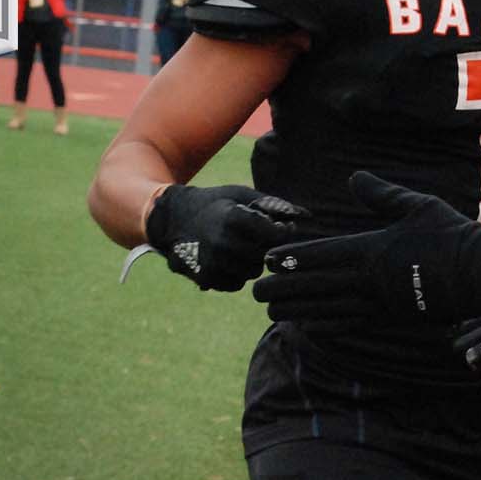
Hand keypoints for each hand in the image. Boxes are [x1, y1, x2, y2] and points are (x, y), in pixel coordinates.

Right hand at [143, 184, 308, 290]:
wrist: (172, 218)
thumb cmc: (216, 203)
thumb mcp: (242, 195)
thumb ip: (275, 206)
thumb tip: (308, 216)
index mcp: (234, 218)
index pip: (275, 235)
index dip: (283, 233)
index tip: (283, 228)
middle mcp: (223, 242)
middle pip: (265, 256)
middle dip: (266, 247)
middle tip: (256, 236)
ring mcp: (213, 262)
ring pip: (252, 272)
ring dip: (251, 261)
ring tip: (238, 245)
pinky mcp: (206, 278)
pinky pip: (236, 283)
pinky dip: (236, 273)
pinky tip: (226, 258)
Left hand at [253, 172, 480, 322]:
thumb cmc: (451, 235)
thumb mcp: (417, 205)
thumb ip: (381, 194)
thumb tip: (353, 178)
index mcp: (371, 249)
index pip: (322, 255)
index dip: (293, 258)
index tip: (268, 259)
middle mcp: (369, 280)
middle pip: (316, 286)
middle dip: (284, 288)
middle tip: (255, 291)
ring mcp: (379, 303)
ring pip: (327, 309)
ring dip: (297, 310)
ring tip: (272, 311)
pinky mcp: (391, 318)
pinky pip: (350, 324)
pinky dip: (325, 325)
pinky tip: (308, 327)